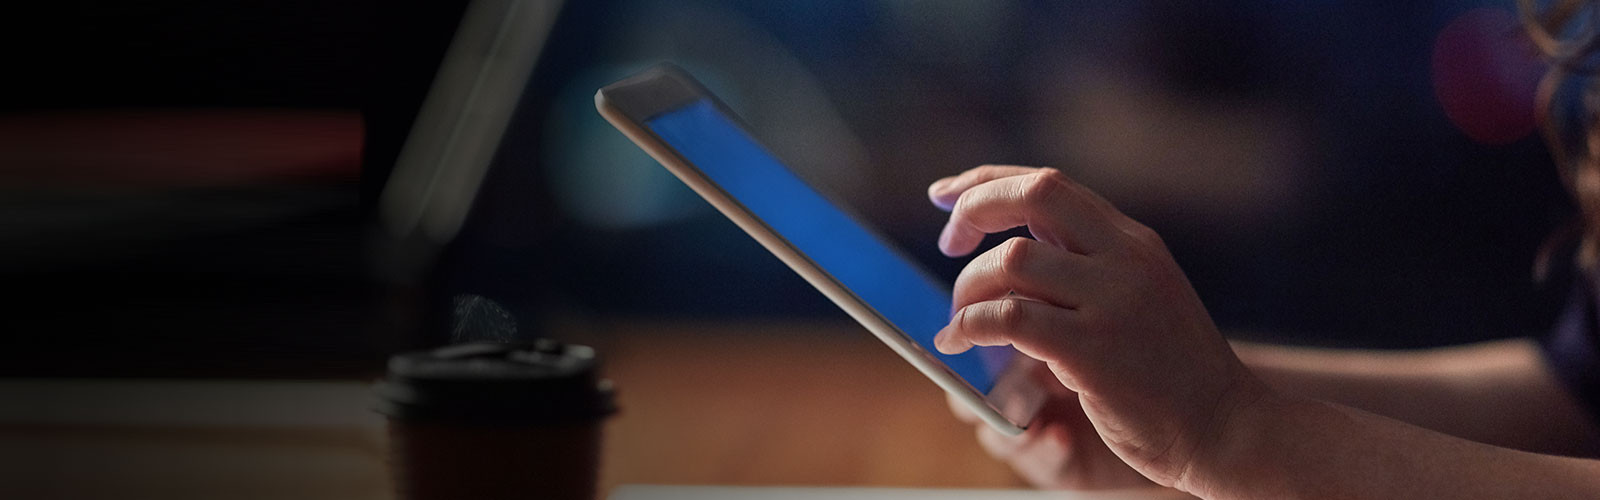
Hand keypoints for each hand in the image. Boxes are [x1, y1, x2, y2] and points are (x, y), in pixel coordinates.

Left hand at [928, 165, 1270, 490]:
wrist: (1225, 427)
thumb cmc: (1171, 370)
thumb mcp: (1140, 294)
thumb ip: (1087, 264)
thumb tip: (1012, 245)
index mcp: (1132, 241)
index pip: (1048, 183)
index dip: (987, 182)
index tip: (945, 195)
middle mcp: (1125, 259)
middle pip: (1032, 195)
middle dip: (974, 209)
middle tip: (947, 244)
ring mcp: (1112, 302)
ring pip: (1011, 262)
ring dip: (968, 288)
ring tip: (960, 319)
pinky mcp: (1093, 350)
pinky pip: (1008, 319)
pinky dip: (970, 325)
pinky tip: (958, 342)